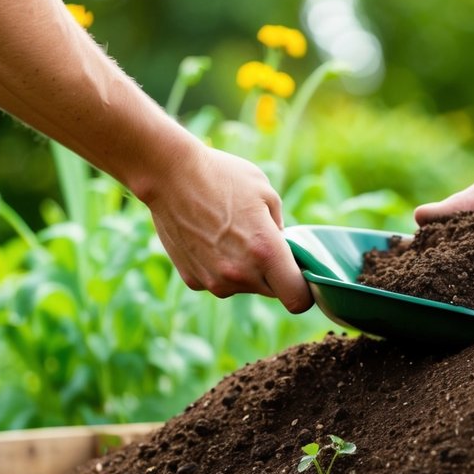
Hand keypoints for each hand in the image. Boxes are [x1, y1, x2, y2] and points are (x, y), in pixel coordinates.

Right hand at [143, 145, 312, 312]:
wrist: (169, 175)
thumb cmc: (223, 177)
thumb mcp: (268, 194)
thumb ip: (282, 230)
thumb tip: (285, 251)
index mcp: (266, 252)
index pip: (298, 298)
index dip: (303, 288)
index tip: (299, 272)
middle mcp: (241, 274)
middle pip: (273, 291)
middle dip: (274, 273)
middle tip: (259, 240)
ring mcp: (215, 281)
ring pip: (245, 287)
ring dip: (246, 270)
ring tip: (229, 234)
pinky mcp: (194, 281)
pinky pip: (219, 281)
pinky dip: (219, 267)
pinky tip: (208, 239)